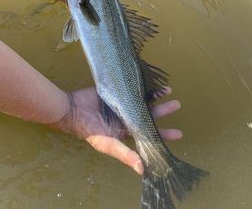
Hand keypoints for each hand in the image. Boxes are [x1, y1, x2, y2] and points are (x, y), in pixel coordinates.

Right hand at [48, 86, 181, 174]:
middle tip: (177, 104)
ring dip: (155, 96)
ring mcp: (122, 104)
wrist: (72, 109)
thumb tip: (142, 169)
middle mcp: (126, 119)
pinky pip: (133, 89)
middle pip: (149, 115)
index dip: (163, 135)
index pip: (149, 135)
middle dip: (163, 111)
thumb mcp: (107, 144)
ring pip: (143, 100)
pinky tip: (151, 82)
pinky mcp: (117, 92)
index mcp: (125, 132)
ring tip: (168, 90)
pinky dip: (142, 87)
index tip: (179, 133)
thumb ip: (124, 153)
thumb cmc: (88, 130)